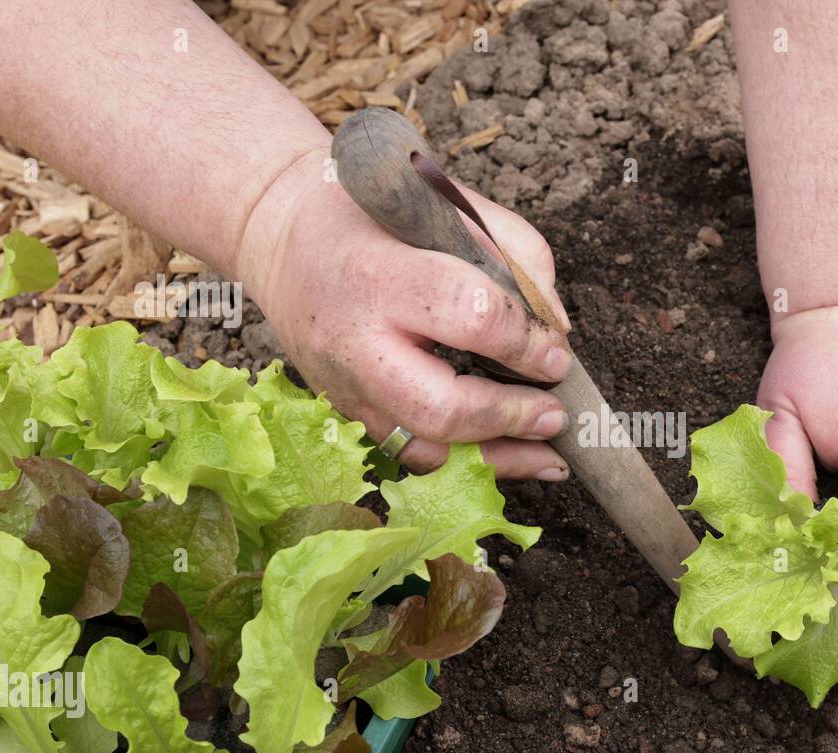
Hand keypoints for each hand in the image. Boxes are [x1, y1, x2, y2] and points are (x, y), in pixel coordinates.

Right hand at [236, 146, 572, 479]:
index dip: (524, 341)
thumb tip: (555, 325)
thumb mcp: (446, 202)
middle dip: (510, 416)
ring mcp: (345, 389)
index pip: (469, 316)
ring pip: (428, 451)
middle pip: (441, 408)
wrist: (282, 236)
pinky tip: (515, 457)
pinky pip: (414, 458)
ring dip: (499, 458)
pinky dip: (469, 464)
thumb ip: (513, 252)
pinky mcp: (349, 415)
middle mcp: (355, 344)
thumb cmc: (373, 214)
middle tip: (554, 413)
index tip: (555, 351)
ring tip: (550, 454)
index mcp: (379, 275)